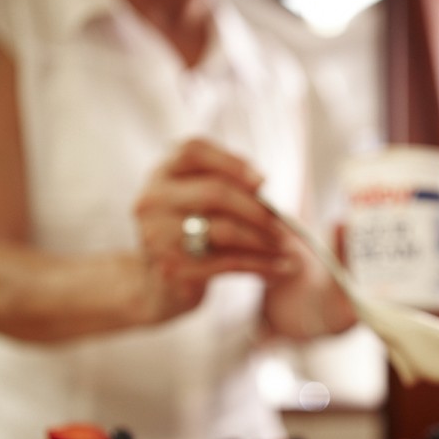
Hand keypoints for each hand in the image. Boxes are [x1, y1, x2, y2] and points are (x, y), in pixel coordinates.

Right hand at [134, 138, 297, 284]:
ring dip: (263, 239)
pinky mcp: (174, 270)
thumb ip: (224, 185)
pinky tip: (281, 268)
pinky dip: (262, 265)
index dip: (231, 161)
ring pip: (225, 230)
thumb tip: (259, 181)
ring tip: (285, 247)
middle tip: (282, 222)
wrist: (160, 287)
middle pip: (215, 192)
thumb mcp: (199, 204)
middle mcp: (152, 201)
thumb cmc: (189, 236)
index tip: (262, 180)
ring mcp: (159, 237)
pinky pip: (230, 263)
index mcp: (161, 175)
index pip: (193, 151)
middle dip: (256, 208)